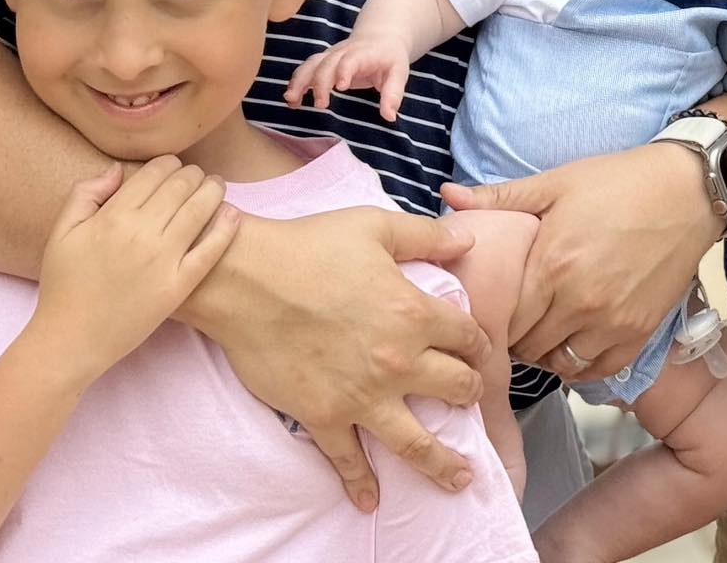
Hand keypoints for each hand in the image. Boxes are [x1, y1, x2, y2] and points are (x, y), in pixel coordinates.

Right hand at [31, 157, 238, 382]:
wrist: (70, 339)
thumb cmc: (63, 285)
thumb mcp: (62, 232)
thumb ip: (86, 193)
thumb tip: (117, 169)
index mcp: (113, 216)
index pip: (154, 173)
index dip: (168, 162)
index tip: (173, 165)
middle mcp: (142, 233)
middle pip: (181, 186)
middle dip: (193, 173)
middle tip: (197, 174)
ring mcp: (164, 260)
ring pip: (200, 209)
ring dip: (213, 190)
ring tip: (216, 186)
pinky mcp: (178, 286)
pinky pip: (210, 250)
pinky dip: (225, 228)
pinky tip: (232, 214)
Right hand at [176, 204, 486, 512]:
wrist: (247, 279)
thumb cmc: (309, 246)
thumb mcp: (374, 226)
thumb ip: (426, 236)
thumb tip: (466, 241)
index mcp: (414, 313)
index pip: (467, 336)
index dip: (479, 343)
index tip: (480, 351)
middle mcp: (397, 361)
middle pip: (455, 389)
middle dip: (470, 394)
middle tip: (471, 399)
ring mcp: (361, 396)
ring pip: (416, 441)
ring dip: (442, 463)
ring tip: (460, 478)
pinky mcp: (323, 416)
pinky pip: (347, 459)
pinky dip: (360, 483)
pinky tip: (370, 500)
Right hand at [283, 34, 410, 120]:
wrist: (380, 37)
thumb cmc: (390, 58)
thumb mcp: (399, 73)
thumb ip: (393, 94)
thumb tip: (389, 117)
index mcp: (364, 53)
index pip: (351, 59)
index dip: (344, 70)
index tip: (341, 87)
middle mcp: (343, 52)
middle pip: (326, 63)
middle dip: (319, 82)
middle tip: (320, 105)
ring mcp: (331, 55)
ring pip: (311, 64)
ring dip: (299, 80)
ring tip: (291, 100)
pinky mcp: (323, 61)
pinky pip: (306, 69)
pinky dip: (296, 82)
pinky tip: (291, 100)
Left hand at [442, 143, 719, 382]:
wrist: (687, 190)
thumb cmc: (619, 181)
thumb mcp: (556, 182)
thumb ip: (500, 197)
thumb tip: (446, 196)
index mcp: (551, 266)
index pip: (503, 319)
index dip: (492, 317)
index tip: (491, 309)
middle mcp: (579, 302)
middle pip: (527, 346)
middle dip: (515, 337)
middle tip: (512, 322)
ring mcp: (612, 322)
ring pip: (560, 363)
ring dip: (546, 352)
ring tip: (542, 331)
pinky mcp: (640, 332)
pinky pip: (598, 370)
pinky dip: (580, 364)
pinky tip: (573, 343)